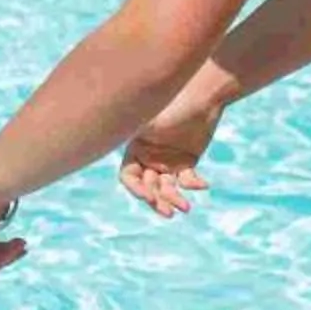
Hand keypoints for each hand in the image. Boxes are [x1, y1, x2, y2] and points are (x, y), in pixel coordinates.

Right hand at [119, 103, 219, 217]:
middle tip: (167, 212)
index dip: (135, 189)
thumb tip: (107, 140)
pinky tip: (203, 185)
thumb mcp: (149, 120)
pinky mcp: (187, 162)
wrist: (202, 96)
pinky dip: (194, 185)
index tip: (147, 196)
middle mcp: (149, 158)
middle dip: (156, 201)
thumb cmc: (174, 105)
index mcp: (135, 149)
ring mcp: (168, 161)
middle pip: (148, 187)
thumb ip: (131, 133)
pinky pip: (188, 180)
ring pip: (167, 189)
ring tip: (186, 208)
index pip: (128, 177)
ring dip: (175, 199)